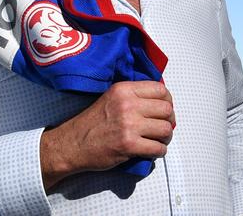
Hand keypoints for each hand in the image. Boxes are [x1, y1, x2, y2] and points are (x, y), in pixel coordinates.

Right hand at [40, 80, 174, 188]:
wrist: (73, 143)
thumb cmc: (92, 122)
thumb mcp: (111, 98)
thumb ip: (133, 96)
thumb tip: (161, 101)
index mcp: (123, 90)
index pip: (160, 89)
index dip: (167, 100)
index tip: (164, 109)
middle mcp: (127, 104)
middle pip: (166, 109)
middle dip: (169, 120)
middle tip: (162, 127)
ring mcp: (129, 125)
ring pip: (166, 129)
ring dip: (166, 137)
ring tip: (158, 140)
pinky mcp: (129, 145)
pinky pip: (158, 148)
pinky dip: (159, 151)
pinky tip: (151, 150)